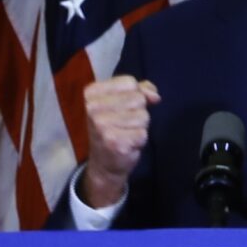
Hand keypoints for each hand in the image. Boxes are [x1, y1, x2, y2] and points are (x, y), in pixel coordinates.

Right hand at [79, 75, 159, 208]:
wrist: (103, 164)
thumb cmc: (113, 128)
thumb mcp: (120, 103)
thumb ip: (139, 90)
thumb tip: (155, 97)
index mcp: (91, 93)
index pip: (129, 82)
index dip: (136, 94)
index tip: (124, 107)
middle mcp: (93, 108)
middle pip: (138, 99)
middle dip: (138, 112)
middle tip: (124, 124)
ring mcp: (102, 126)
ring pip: (143, 116)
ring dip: (140, 127)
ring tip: (126, 134)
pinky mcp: (115, 142)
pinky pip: (143, 133)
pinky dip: (140, 140)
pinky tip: (127, 144)